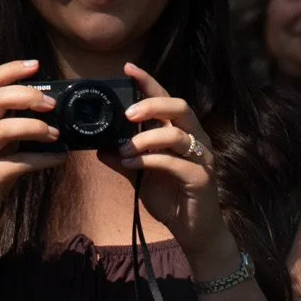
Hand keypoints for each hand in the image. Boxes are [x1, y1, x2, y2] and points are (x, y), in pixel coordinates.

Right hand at [0, 59, 67, 254]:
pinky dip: (43, 159)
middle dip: (28, 96)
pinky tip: (60, 159)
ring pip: (5, 129)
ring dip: (37, 128)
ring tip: (56, 134)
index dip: (11, 69)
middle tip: (52, 104)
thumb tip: (47, 105)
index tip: (36, 65)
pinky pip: (18, 164)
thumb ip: (11, 123)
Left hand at [105, 61, 234, 275]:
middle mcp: (195, 140)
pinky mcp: (201, 178)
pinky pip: (175, 163)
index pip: (166, 99)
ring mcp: (201, 158)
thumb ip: (124, 158)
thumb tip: (99, 146)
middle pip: (179, 107)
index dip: (149, 82)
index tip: (128, 68)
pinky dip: (150, 161)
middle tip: (127, 113)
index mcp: (181, 133)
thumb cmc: (171, 199)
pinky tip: (133, 165)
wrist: (194, 232)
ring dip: (146, 138)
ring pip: (177, 134)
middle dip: (152, 104)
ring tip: (125, 148)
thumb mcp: (141, 176)